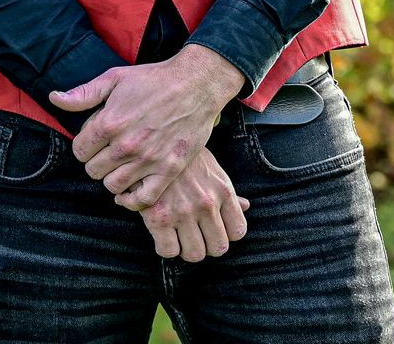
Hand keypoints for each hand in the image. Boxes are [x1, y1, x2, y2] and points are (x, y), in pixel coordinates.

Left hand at [49, 45, 243, 207]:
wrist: (194, 85)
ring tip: (119, 167)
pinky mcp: (168, 171)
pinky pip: (142, 199)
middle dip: (96, 162)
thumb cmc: (152, 79)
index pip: (79, 150)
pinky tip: (131, 188)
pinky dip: (132, 199)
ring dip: (112, 178)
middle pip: (93, 171)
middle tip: (106, 153)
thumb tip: (54, 99)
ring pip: (113, 186)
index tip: (93, 141)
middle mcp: (125, 145)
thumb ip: (83, 94)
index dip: (84, 146)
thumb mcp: (114, 79)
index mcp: (108, 122)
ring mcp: (148, 160)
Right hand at [138, 147, 248, 262]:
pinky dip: (165, 247)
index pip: (237, 232)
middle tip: (193, 234)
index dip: (224, 234)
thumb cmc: (180, 157)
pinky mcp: (158, 217)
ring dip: (185, 248)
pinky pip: (169, 251)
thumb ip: (227, 191)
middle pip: (218, 247)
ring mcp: (183, 211)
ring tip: (177, 236)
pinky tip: (161, 234)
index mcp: (222, 190)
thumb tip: (246, 205)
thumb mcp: (209, 166)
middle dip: (205, 244)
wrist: (147, 140)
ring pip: (194, 254)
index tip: (211, 229)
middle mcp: (206, 203)